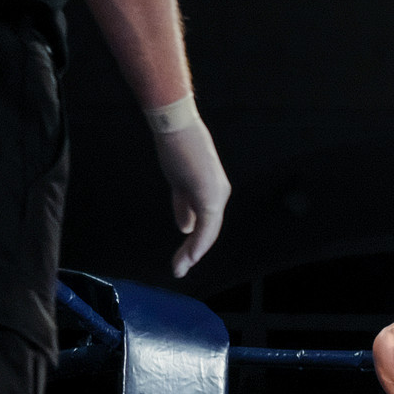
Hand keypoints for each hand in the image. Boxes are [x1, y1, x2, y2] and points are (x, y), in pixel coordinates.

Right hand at [150, 114, 228, 278]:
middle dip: (194, 251)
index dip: (195, 241)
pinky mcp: (209, 194)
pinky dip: (199, 244)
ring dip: (193, 252)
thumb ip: (184, 205)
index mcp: (211, 189)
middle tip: (180, 268)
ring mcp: (216, 194)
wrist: (174, 125)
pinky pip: (206, 227)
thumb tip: (186, 227)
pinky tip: (190, 256)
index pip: (206, 222)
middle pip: (209, 230)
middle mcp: (218, 193)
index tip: (183, 256)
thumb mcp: (178, 181)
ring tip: (180, 268)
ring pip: (208, 232)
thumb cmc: (175, 146)